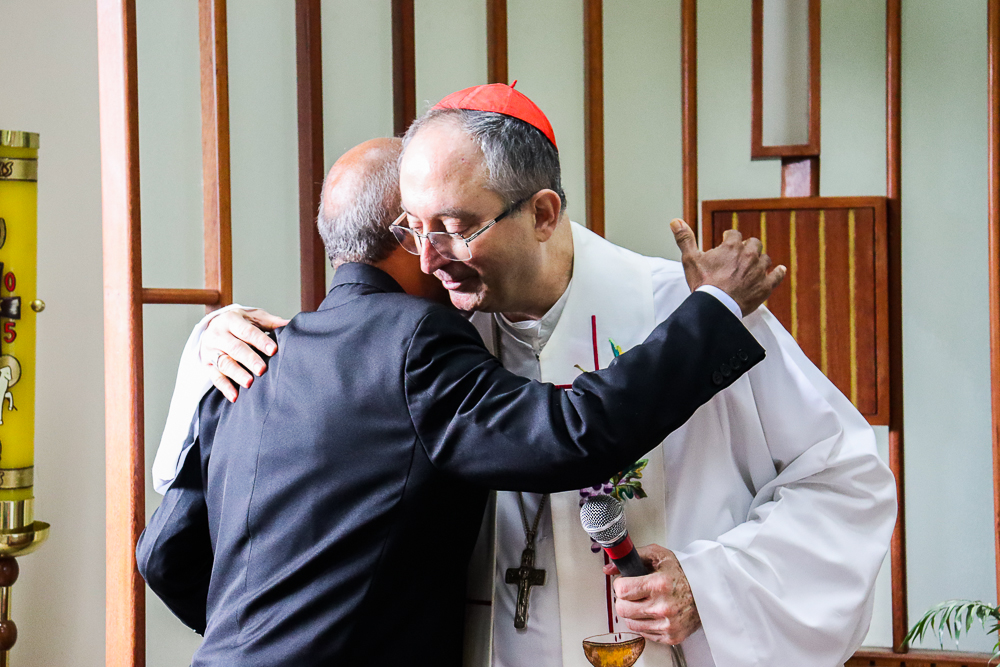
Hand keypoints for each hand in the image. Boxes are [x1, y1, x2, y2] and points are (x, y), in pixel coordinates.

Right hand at [202, 308, 289, 401]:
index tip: (273, 350)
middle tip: (262, 369)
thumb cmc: (239, 322)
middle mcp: (218, 334)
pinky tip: (235, 396)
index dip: (260, 341)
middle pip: (235, 348)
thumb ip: (271, 322)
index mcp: (231, 320)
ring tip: (249, 383)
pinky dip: (225, 387)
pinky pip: (215, 377)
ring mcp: (211, 350)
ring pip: (224, 363)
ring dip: (237, 374)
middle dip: (249, 359)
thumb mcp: (253, 317)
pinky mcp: (207, 365)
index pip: (247, 331)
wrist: (211, 326)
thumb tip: (291, 324)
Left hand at [603, 544, 700, 644]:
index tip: (625, 582)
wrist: (708, 592)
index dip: (620, 584)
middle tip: (632, 593)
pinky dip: (644, 623)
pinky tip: (652, 612)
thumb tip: (609, 568)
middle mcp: (664, 607)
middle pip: (622, 609)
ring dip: (632, 612)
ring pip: (630, 623)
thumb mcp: (660, 556)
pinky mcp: (671, 636)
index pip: (622, 590)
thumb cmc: (683, 573)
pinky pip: (643, 633)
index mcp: (660, 584)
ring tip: (643, 602)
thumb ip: (633, 557)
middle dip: (623, 599)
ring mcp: (668, 624)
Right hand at [671, 218, 785, 316]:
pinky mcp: (765, 286)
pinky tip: (780, 270)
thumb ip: (685, 238)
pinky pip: (777, 276)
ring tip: (753, 266)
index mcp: (732, 246)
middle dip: (747, 247)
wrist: (716, 306)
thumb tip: (675, 221)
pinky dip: (779, 272)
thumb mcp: (690, 259)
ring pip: (765, 259)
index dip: (729, 237)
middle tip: (740, 255)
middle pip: (754, 244)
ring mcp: (759, 270)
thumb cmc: (703, 283)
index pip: (734, 234)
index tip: (726, 240)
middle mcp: (749, 255)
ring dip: (759, 260)